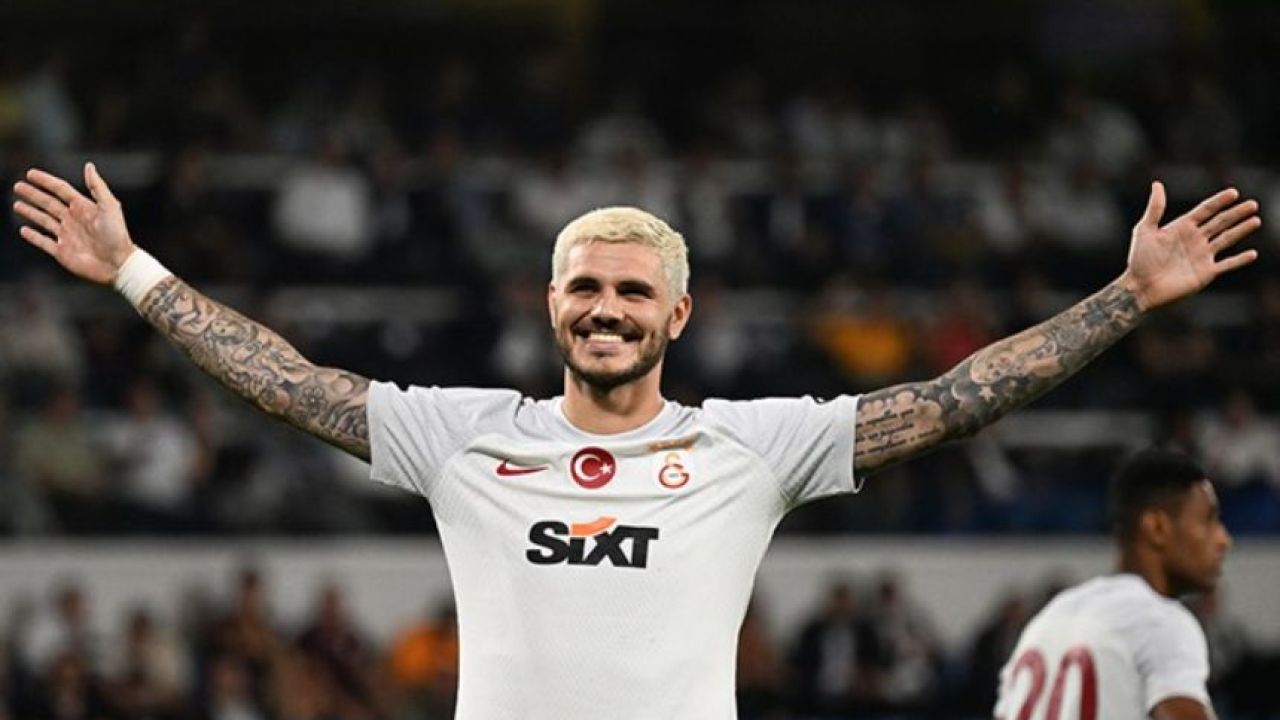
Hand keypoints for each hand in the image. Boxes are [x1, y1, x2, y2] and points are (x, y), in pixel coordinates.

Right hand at [12, 163, 135, 285]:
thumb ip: (97, 186)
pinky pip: (44, 242)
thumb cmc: (117, 235)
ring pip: (44, 220)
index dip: (46, 181)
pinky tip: (24, 230)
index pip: (60, 190)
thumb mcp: (109, 207)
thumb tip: (89, 166)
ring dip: (30, 212)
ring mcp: (67, 236)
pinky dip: (34, 237)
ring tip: (17, 204)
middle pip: (48, 203)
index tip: (30, 173)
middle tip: (18, 186)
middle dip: (33, 195)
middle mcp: (73, 220)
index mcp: (83, 208)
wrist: (118, 264)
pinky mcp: (62, 252)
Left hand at [1118, 181, 1260, 311]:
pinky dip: (1239, 260)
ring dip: (1241, 230)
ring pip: (1227, 239)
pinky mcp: (1205, 273)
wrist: (1140, 287)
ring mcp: (1202, 256)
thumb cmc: (1139, 259)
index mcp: (1182, 227)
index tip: (1234, 192)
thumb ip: (1155, 208)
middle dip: (1236, 213)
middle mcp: (1195, 239)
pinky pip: (1227, 265)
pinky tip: (1252, 254)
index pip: (1205, 210)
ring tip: (1256, 220)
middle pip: (1220, 222)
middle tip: (1253, 204)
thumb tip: (1157, 183)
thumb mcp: (1145, 230)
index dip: (1219, 201)